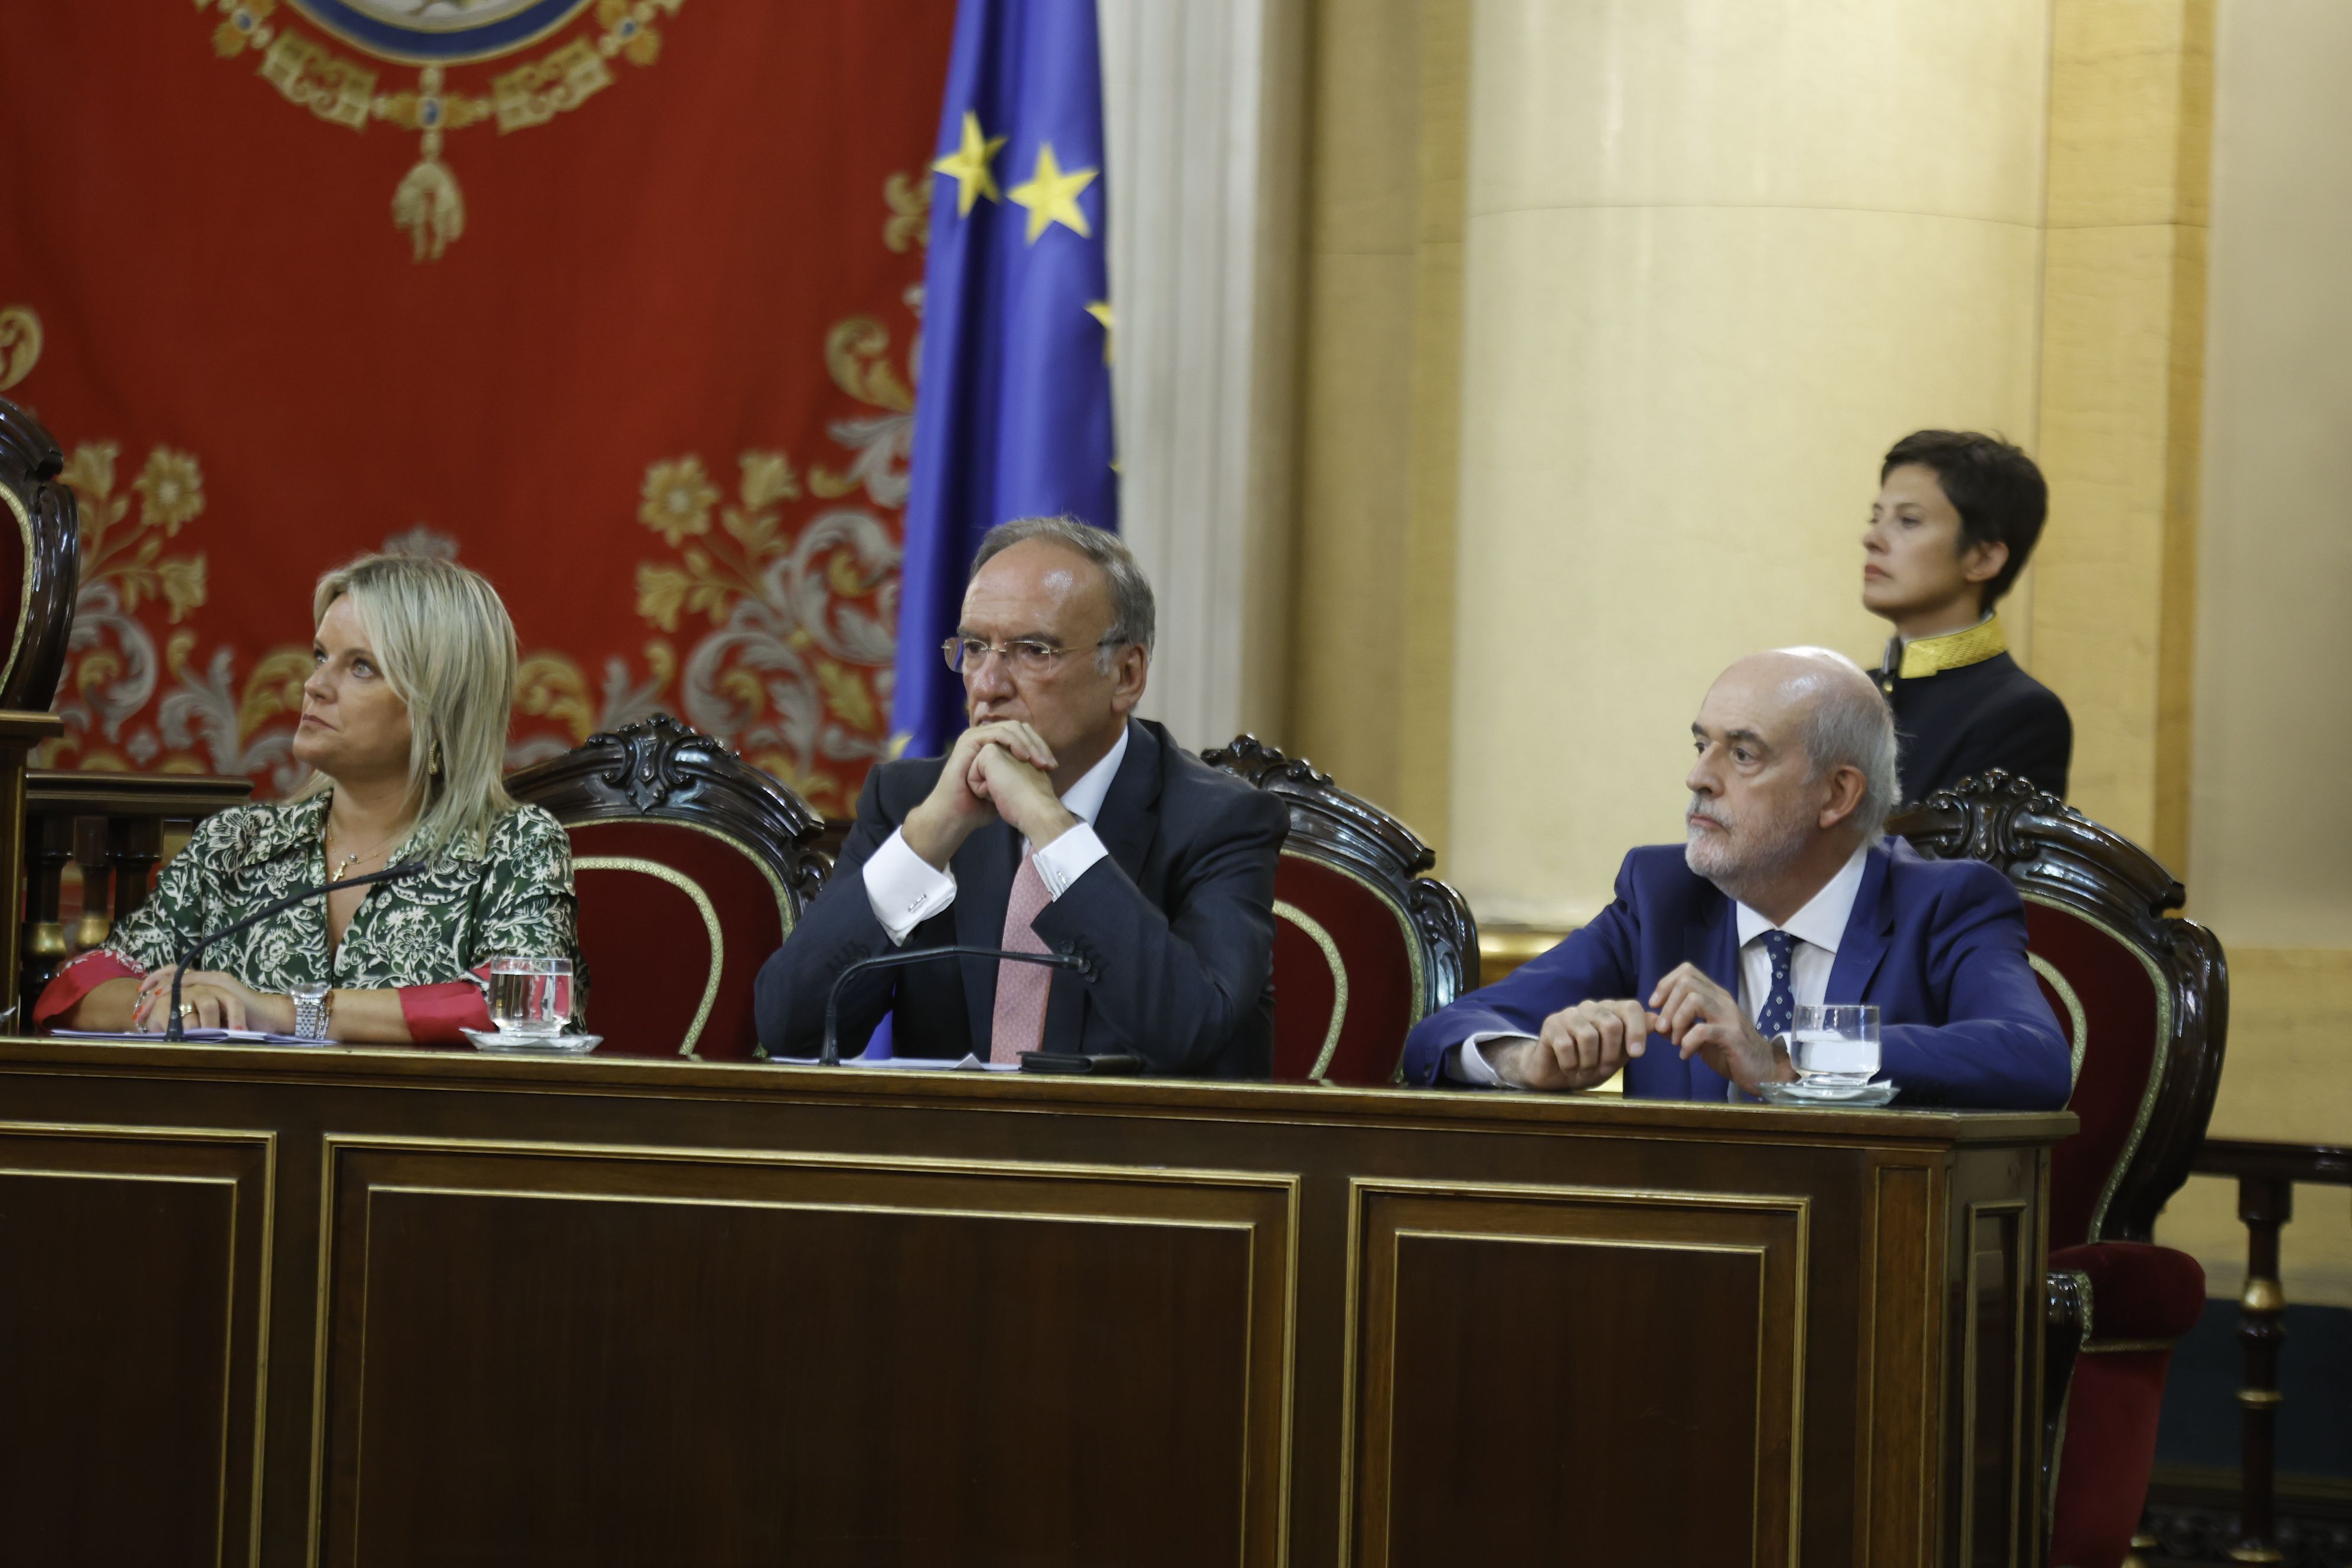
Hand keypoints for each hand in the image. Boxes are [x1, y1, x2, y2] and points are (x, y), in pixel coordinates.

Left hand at [133, 968, 292, 1033]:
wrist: (269, 1018)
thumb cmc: (245, 1023)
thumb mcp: (214, 1021)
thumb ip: (198, 1020)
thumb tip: (173, 1030)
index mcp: (205, 987)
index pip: (175, 980)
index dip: (156, 987)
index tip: (141, 999)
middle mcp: (208, 979)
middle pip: (173, 976)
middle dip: (153, 988)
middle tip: (139, 1002)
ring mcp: (214, 979)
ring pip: (179, 977)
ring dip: (160, 989)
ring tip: (146, 1000)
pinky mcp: (220, 983)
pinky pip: (192, 980)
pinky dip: (175, 988)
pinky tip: (164, 996)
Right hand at [901, 721, 1058, 867]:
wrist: (958, 815)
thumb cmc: (980, 805)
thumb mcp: (1008, 786)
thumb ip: (1021, 774)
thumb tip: (1042, 773)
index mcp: (995, 744)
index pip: (1024, 735)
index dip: (1041, 748)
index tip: (1053, 767)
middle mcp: (986, 737)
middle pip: (1020, 728)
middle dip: (1038, 745)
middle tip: (1049, 765)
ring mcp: (976, 736)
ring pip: (1011, 728)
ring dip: (1029, 744)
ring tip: (1039, 762)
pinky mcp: (970, 740)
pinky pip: (998, 733)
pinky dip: (1014, 743)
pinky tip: (1023, 757)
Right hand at [1490, 999, 1653, 1090]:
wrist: (1558, 1075)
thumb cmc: (1591, 1062)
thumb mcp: (1620, 1053)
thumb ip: (1638, 1037)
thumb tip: (1662, 1026)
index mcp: (1610, 1010)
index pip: (1631, 1007)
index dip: (1637, 1030)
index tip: (1637, 1054)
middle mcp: (1591, 1007)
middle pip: (1611, 1024)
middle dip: (1611, 1054)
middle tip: (1604, 1069)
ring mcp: (1569, 1013)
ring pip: (1588, 1036)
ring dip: (1589, 1062)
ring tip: (1585, 1070)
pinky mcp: (1551, 1024)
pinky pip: (1566, 1046)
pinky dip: (1571, 1064)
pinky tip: (1569, 1067)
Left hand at [1647, 962, 1792, 1093]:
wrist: (1763, 1070)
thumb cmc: (1730, 1051)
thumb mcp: (1700, 1036)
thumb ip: (1679, 1025)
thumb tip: (1654, 1022)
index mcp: (1715, 996)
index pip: (1687, 971)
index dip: (1666, 984)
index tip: (1654, 1005)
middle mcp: (1722, 1000)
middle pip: (1687, 982)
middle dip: (1667, 1005)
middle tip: (1662, 1028)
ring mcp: (1729, 1016)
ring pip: (1694, 1000)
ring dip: (1677, 1021)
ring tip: (1675, 1041)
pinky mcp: (1732, 1036)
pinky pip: (1703, 1030)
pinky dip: (1687, 1042)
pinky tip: (1686, 1054)